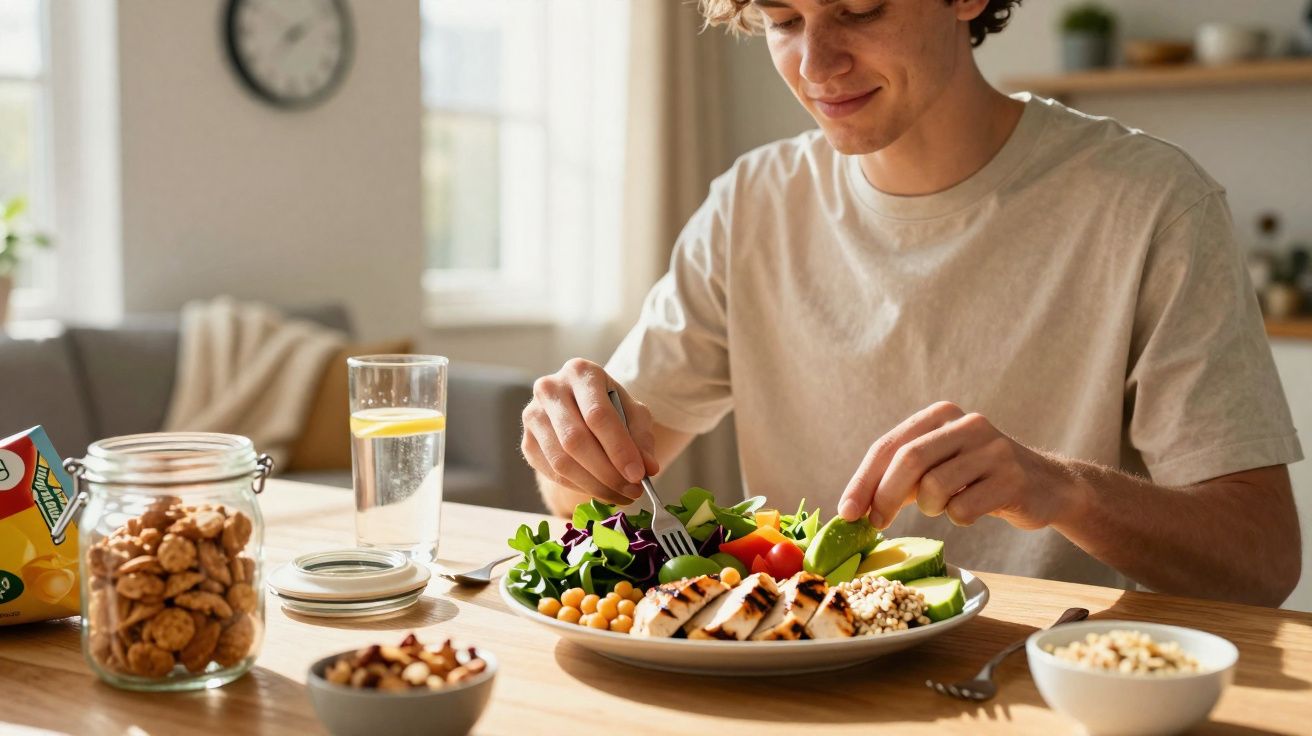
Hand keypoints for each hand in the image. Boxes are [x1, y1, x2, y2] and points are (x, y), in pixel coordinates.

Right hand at [521, 359, 659, 505]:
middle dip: (607, 472)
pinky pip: (551, 473)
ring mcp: (533, 416)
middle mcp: (550, 389)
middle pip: (575, 440)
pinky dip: (578, 487)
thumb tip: (648, 468)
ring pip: (561, 461)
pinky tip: (600, 490)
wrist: (580, 408)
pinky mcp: (527, 442)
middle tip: (632, 491)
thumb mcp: (633, 413)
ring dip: (594, 485)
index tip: (638, 475)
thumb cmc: (611, 407)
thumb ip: (641, 438)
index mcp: (580, 372)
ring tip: (620, 494)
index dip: (619, 448)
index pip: (598, 415)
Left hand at [837, 402, 1078, 530]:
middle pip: (908, 461)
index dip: (863, 481)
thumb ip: (900, 475)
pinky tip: (974, 509)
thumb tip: (855, 507)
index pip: (888, 446)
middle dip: (884, 497)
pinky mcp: (1012, 479)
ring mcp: (993, 449)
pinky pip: (964, 509)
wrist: (1047, 486)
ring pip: (935, 488)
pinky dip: (959, 517)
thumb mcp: (938, 464)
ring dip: (931, 508)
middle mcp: (967, 424)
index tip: (846, 512)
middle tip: (876, 524)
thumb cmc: (977, 477)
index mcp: (941, 415)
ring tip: (947, 504)